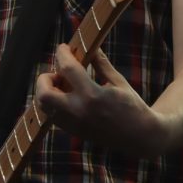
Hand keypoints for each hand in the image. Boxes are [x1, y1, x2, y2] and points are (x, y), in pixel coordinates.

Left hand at [33, 44, 166, 155]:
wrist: (138, 136)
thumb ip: (101, 64)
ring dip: (47, 92)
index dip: (62, 54)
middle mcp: (79, 111)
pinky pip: (52, 116)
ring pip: (44, 107)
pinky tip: (66, 97)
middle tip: (57, 73)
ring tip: (62, 85)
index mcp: (93, 95)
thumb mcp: (118, 81)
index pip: (67, 69)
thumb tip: (91, 46)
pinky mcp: (73, 132)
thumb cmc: (131, 106)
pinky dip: (53, 103)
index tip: (63, 47)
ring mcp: (74, 124)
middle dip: (44, 79)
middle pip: (44, 94)